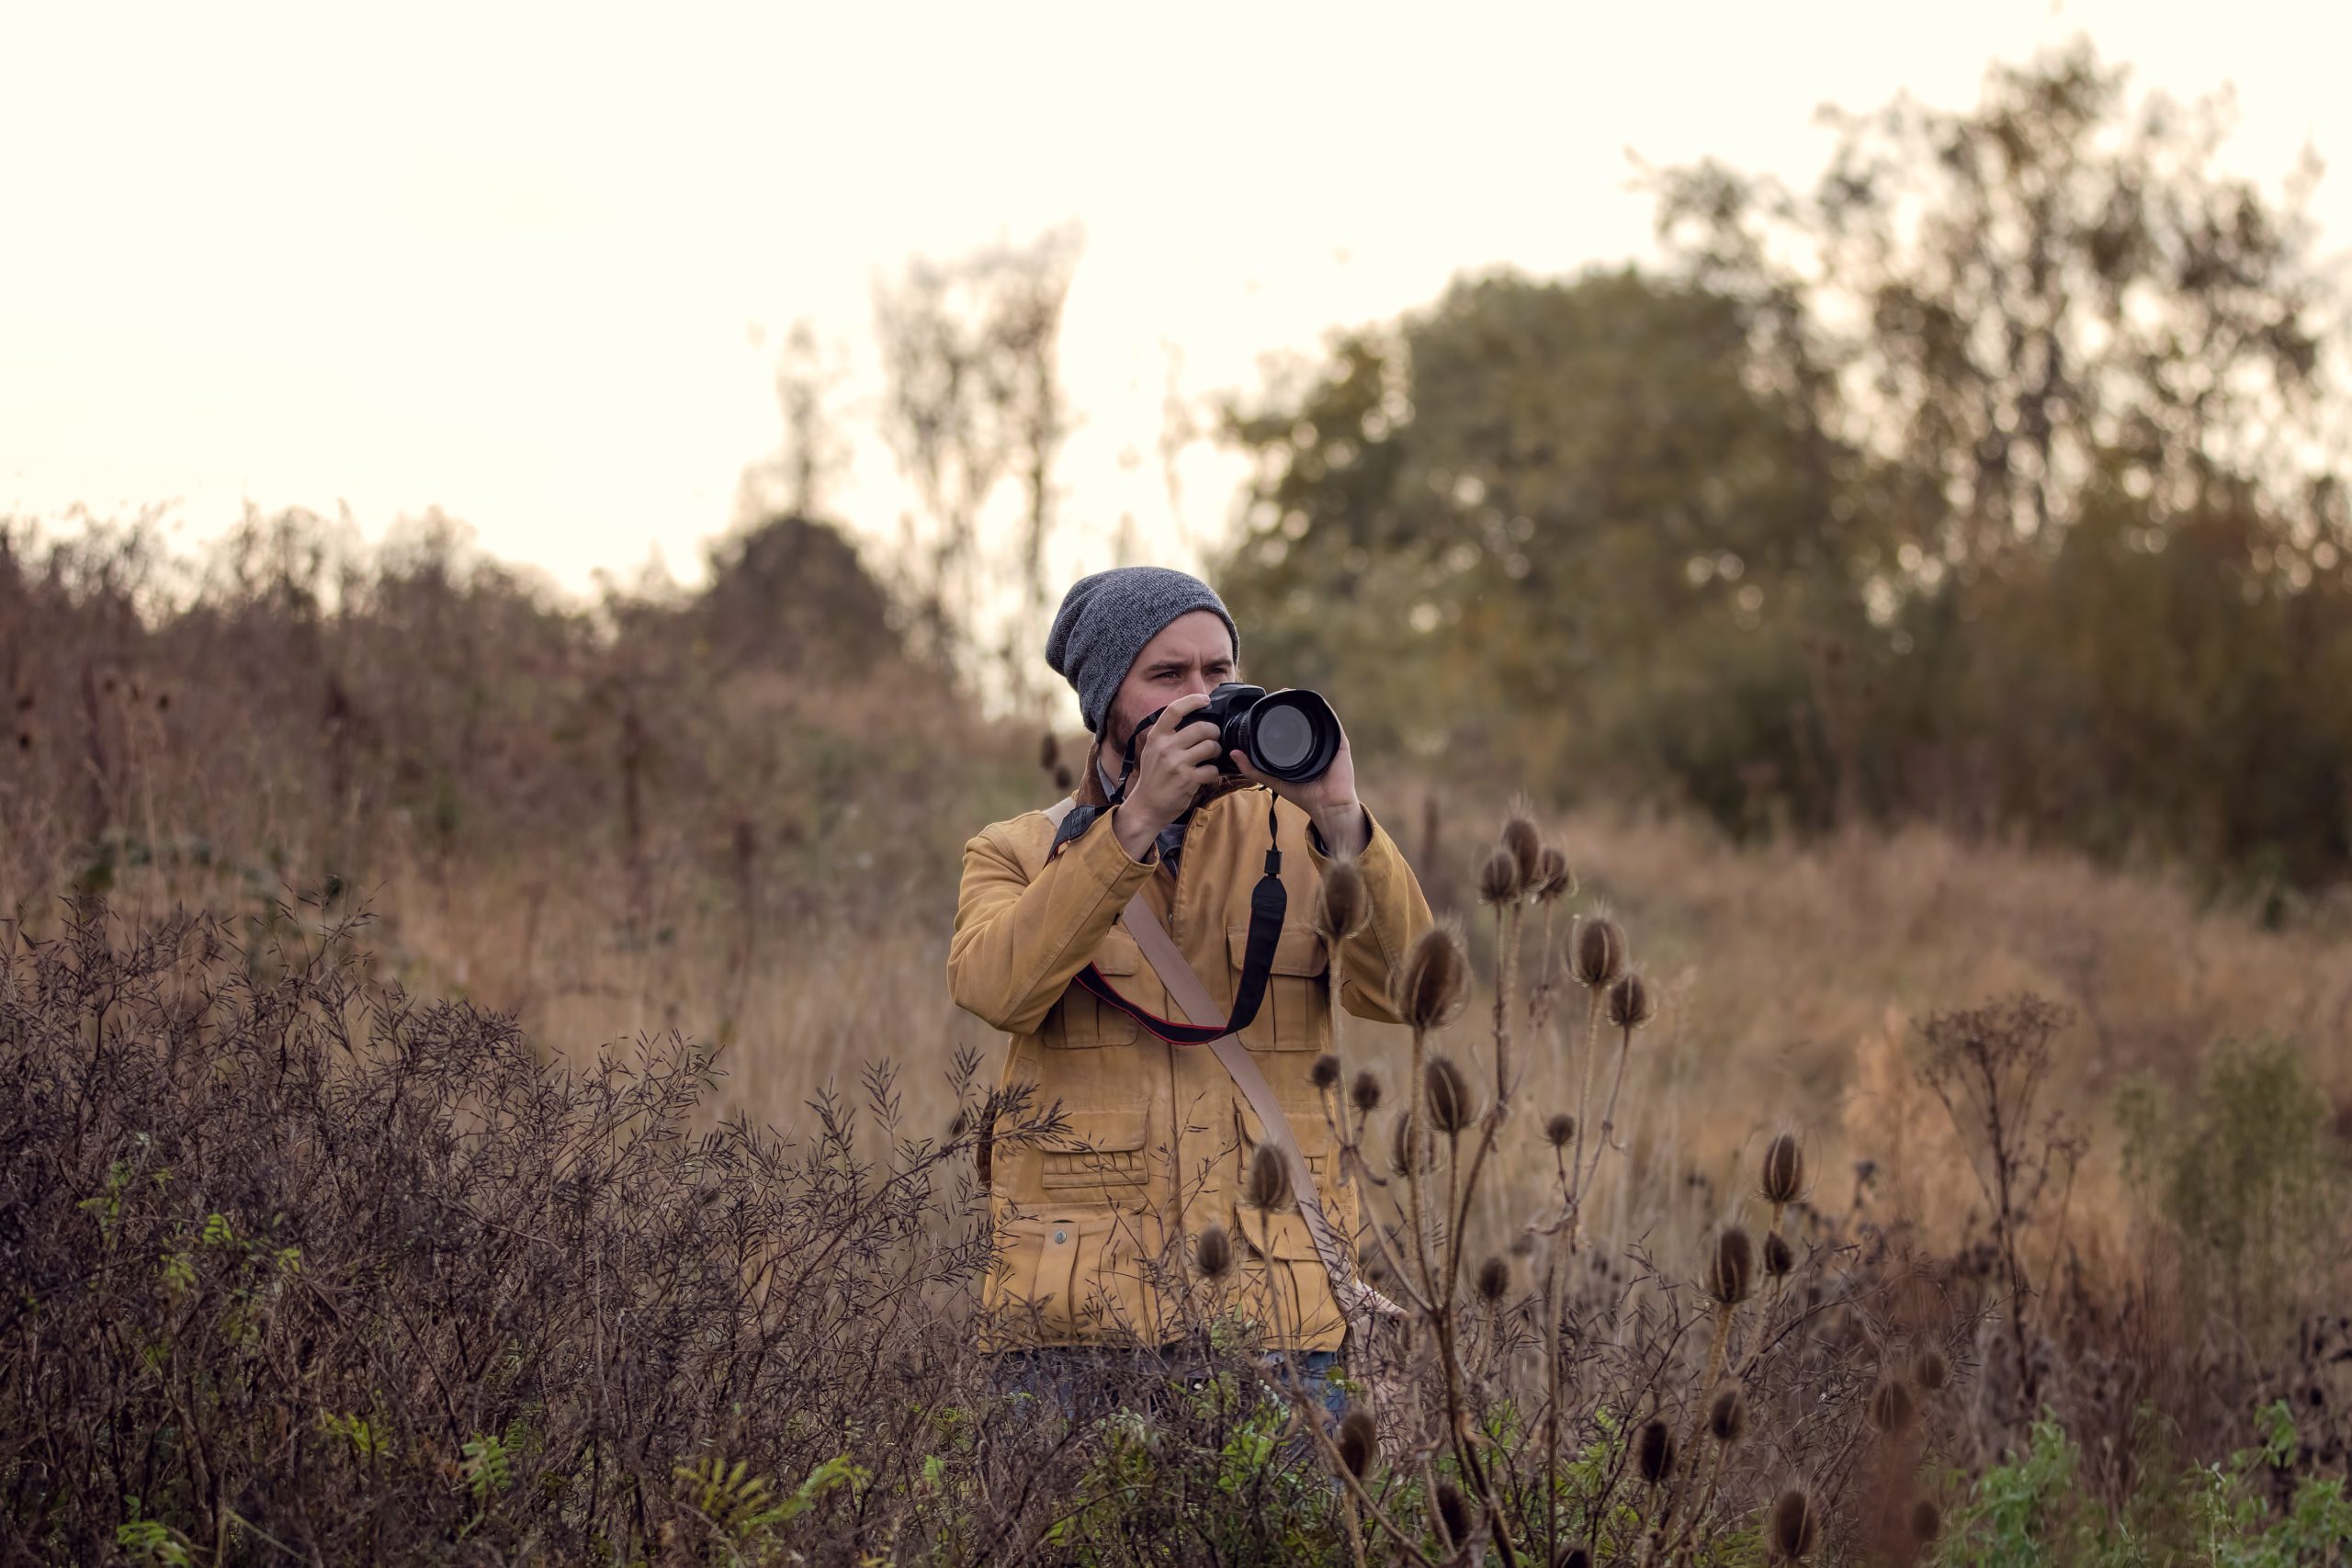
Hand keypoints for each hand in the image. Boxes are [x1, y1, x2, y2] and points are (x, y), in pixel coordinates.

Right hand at [1111, 691, 1223, 860]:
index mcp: (1156, 737)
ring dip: (1216, 751)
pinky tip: (1207, 775)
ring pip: (1210, 747)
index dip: (1193, 700)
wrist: (1146, 806)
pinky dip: (1213, 772)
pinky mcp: (1187, 780)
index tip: (1205, 699)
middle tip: (1213, 739)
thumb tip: (1193, 718)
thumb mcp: (1152, 750)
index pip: (1175, 709)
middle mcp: (1165, 747)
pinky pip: (1212, 769)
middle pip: (1201, 727)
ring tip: (1211, 757)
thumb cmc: (1153, 777)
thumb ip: (1168, 735)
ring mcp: (1176, 764)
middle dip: (1213, 732)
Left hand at [1230, 696, 1367, 855]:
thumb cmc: (1303, 794)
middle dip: (1290, 703)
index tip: (1267, 703)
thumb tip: (1233, 754)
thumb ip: (1253, 769)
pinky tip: (1312, 700)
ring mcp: (1327, 740)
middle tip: (1277, 694)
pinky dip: (1322, 708)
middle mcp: (1313, 742)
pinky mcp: (1338, 741)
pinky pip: (1331, 720)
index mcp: (1299, 749)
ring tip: (1288, 692)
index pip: (1289, 726)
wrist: (1326, 804)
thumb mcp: (1273, 780)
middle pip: (1302, 717)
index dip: (1278, 713)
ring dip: (1303, 701)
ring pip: (1315, 715)